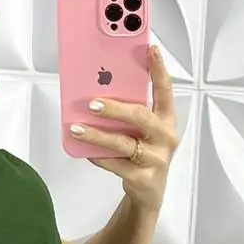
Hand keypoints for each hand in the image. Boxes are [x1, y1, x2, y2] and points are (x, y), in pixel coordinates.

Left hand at [72, 44, 178, 213]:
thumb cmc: (144, 154)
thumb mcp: (143, 131)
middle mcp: (165, 138)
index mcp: (166, 120)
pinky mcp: (143, 179)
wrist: (149, 193)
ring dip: (97, 135)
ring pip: (123, 144)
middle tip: (92, 103)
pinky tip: (86, 151)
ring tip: (77, 128)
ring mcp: (156, 159)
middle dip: (115, 108)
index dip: (159, 70)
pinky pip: (116, 165)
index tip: (151, 50)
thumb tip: (99, 92)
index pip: (165, 91)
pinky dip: (99, 157)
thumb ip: (131, 112)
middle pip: (140, 117)